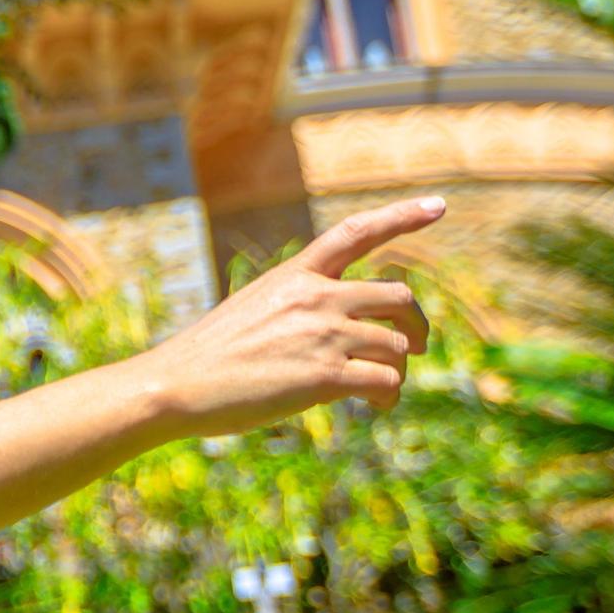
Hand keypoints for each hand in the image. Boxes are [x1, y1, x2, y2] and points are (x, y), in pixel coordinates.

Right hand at [139, 196, 441, 440]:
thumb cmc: (208, 356)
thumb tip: (348, 331)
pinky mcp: (325, 376)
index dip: (402, 216)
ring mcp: (323, 335)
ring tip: (380, 391)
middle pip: (399, 297)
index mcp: (295, 275)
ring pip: (397, 347)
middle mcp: (315, 297)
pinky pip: (386, 382)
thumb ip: (301, 308)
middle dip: (416, 324)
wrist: (174, 385)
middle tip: (415, 347)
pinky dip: (388, 397)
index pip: (356, 233)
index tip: (438, 205)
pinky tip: (375, 407)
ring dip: (397, 371)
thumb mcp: (254, 309)